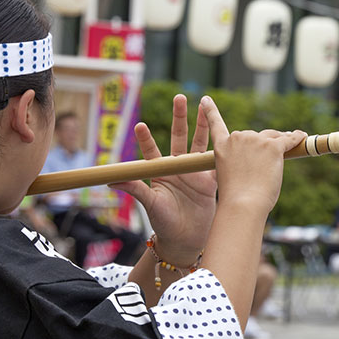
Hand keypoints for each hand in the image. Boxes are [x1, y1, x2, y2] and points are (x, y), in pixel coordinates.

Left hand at [110, 95, 216, 266]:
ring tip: (205, 106)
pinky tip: (227, 133)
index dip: (146, 138)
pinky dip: (221, 149)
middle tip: (180, 98)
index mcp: (161, 172)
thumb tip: (111, 180)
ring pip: (199, 143)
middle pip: (179, 137)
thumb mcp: (150, 204)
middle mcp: (178, 168)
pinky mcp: (210, 181)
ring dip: (203, 125)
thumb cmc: (164, 224)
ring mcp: (195, 172)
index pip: (152, 151)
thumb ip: (135, 189)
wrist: (186, 240)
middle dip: (180, 118)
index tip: (140, 125)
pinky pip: (216, 161)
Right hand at [200, 96, 305, 214]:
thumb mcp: (231, 175)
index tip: (205, 99)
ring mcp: (255, 141)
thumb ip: (241, 161)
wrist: (243, 204)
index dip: (210, 111)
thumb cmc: (237, 197)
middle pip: (254, 136)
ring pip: (272, 137)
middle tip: (267, 163)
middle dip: (262, 145)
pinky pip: (288, 140)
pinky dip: (296, 138)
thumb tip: (263, 156)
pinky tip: (302, 136)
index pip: (215, 124)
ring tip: (282, 157)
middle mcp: (238, 138)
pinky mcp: (272, 146)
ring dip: (278, 144)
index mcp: (222, 146)